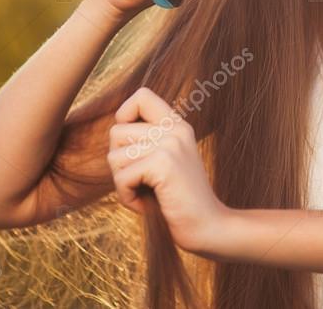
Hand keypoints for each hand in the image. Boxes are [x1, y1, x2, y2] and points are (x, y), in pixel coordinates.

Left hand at [108, 86, 232, 255]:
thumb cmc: (180, 201)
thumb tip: (114, 132)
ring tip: (146, 193)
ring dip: (122, 183)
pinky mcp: (164, 164)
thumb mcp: (166, 162)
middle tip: (141, 181)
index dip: (125, 115)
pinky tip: (147, 205)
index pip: (142, 95)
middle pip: (116, 132)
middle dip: (119, 162)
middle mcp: (175, 129)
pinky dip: (127, 198)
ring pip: (114, 157)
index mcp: (178, 125)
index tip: (132, 145)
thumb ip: (147, 143)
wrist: (209, 226)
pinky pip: (121, 178)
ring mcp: (170, 144)